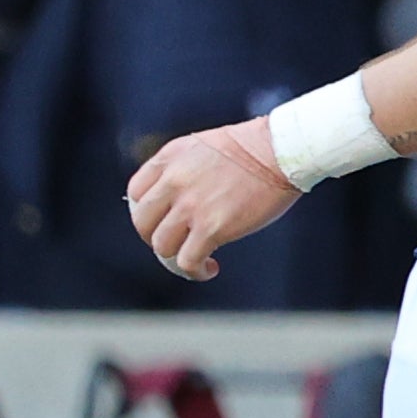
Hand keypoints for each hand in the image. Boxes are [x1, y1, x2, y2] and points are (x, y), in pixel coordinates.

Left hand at [126, 119, 301, 279]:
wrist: (281, 150)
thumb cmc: (254, 146)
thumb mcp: (204, 146)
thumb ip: (185, 167)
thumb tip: (183, 196)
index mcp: (170, 158)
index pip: (136, 192)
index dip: (147, 212)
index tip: (163, 220)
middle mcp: (173, 182)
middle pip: (143, 222)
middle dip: (155, 237)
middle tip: (175, 243)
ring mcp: (190, 206)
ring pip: (162, 245)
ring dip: (175, 257)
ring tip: (196, 259)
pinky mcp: (212, 228)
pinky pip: (188, 261)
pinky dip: (195, 271)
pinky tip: (210, 269)